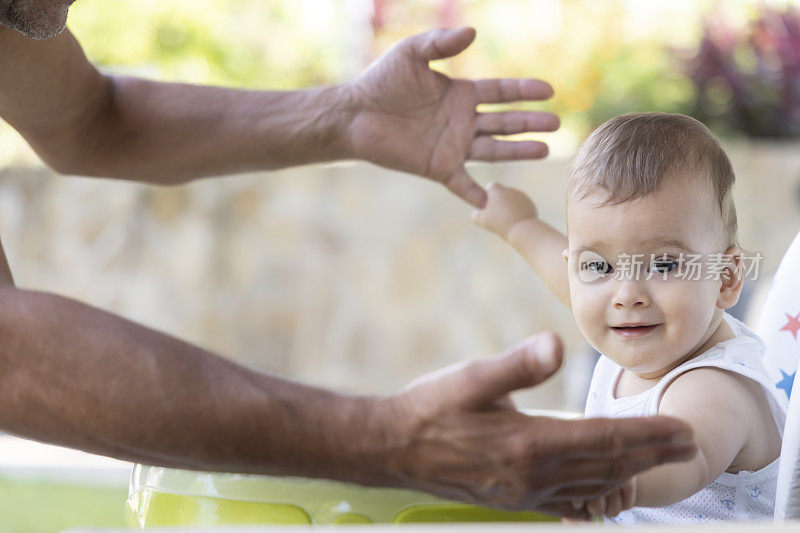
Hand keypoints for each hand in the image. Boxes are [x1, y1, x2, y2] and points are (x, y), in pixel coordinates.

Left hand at [346, 27, 558, 207]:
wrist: (355, 114)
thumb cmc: (381, 81)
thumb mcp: (412, 53)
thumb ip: (441, 44)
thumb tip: (473, 32)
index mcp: (461, 94)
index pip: (501, 93)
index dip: (524, 91)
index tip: (548, 91)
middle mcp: (462, 121)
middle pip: (505, 123)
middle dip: (530, 123)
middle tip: (556, 124)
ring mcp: (453, 146)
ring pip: (493, 150)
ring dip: (518, 151)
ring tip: (545, 150)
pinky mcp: (437, 167)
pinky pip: (462, 183)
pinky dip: (475, 193)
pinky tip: (493, 202)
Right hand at [374, 332, 695, 516]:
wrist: (394, 448)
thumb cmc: (432, 407)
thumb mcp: (472, 377)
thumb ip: (517, 365)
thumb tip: (554, 345)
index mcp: (531, 444)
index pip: (606, 440)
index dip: (649, 435)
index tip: (684, 430)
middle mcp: (535, 475)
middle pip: (609, 466)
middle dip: (651, 454)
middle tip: (688, 445)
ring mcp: (526, 493)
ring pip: (592, 486)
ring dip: (630, 473)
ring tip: (657, 463)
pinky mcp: (514, 497)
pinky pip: (567, 502)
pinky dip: (595, 495)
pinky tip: (605, 494)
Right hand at [472, 182, 537, 239]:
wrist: (522, 229)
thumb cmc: (500, 223)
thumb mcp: (482, 220)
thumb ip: (476, 215)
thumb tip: (476, 214)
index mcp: (497, 190)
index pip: (491, 187)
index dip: (489, 196)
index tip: (489, 206)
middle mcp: (510, 189)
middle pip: (502, 194)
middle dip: (500, 202)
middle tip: (497, 216)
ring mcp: (521, 196)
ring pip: (512, 200)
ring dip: (509, 207)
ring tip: (507, 221)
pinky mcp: (530, 204)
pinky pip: (521, 207)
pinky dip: (519, 212)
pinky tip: (516, 222)